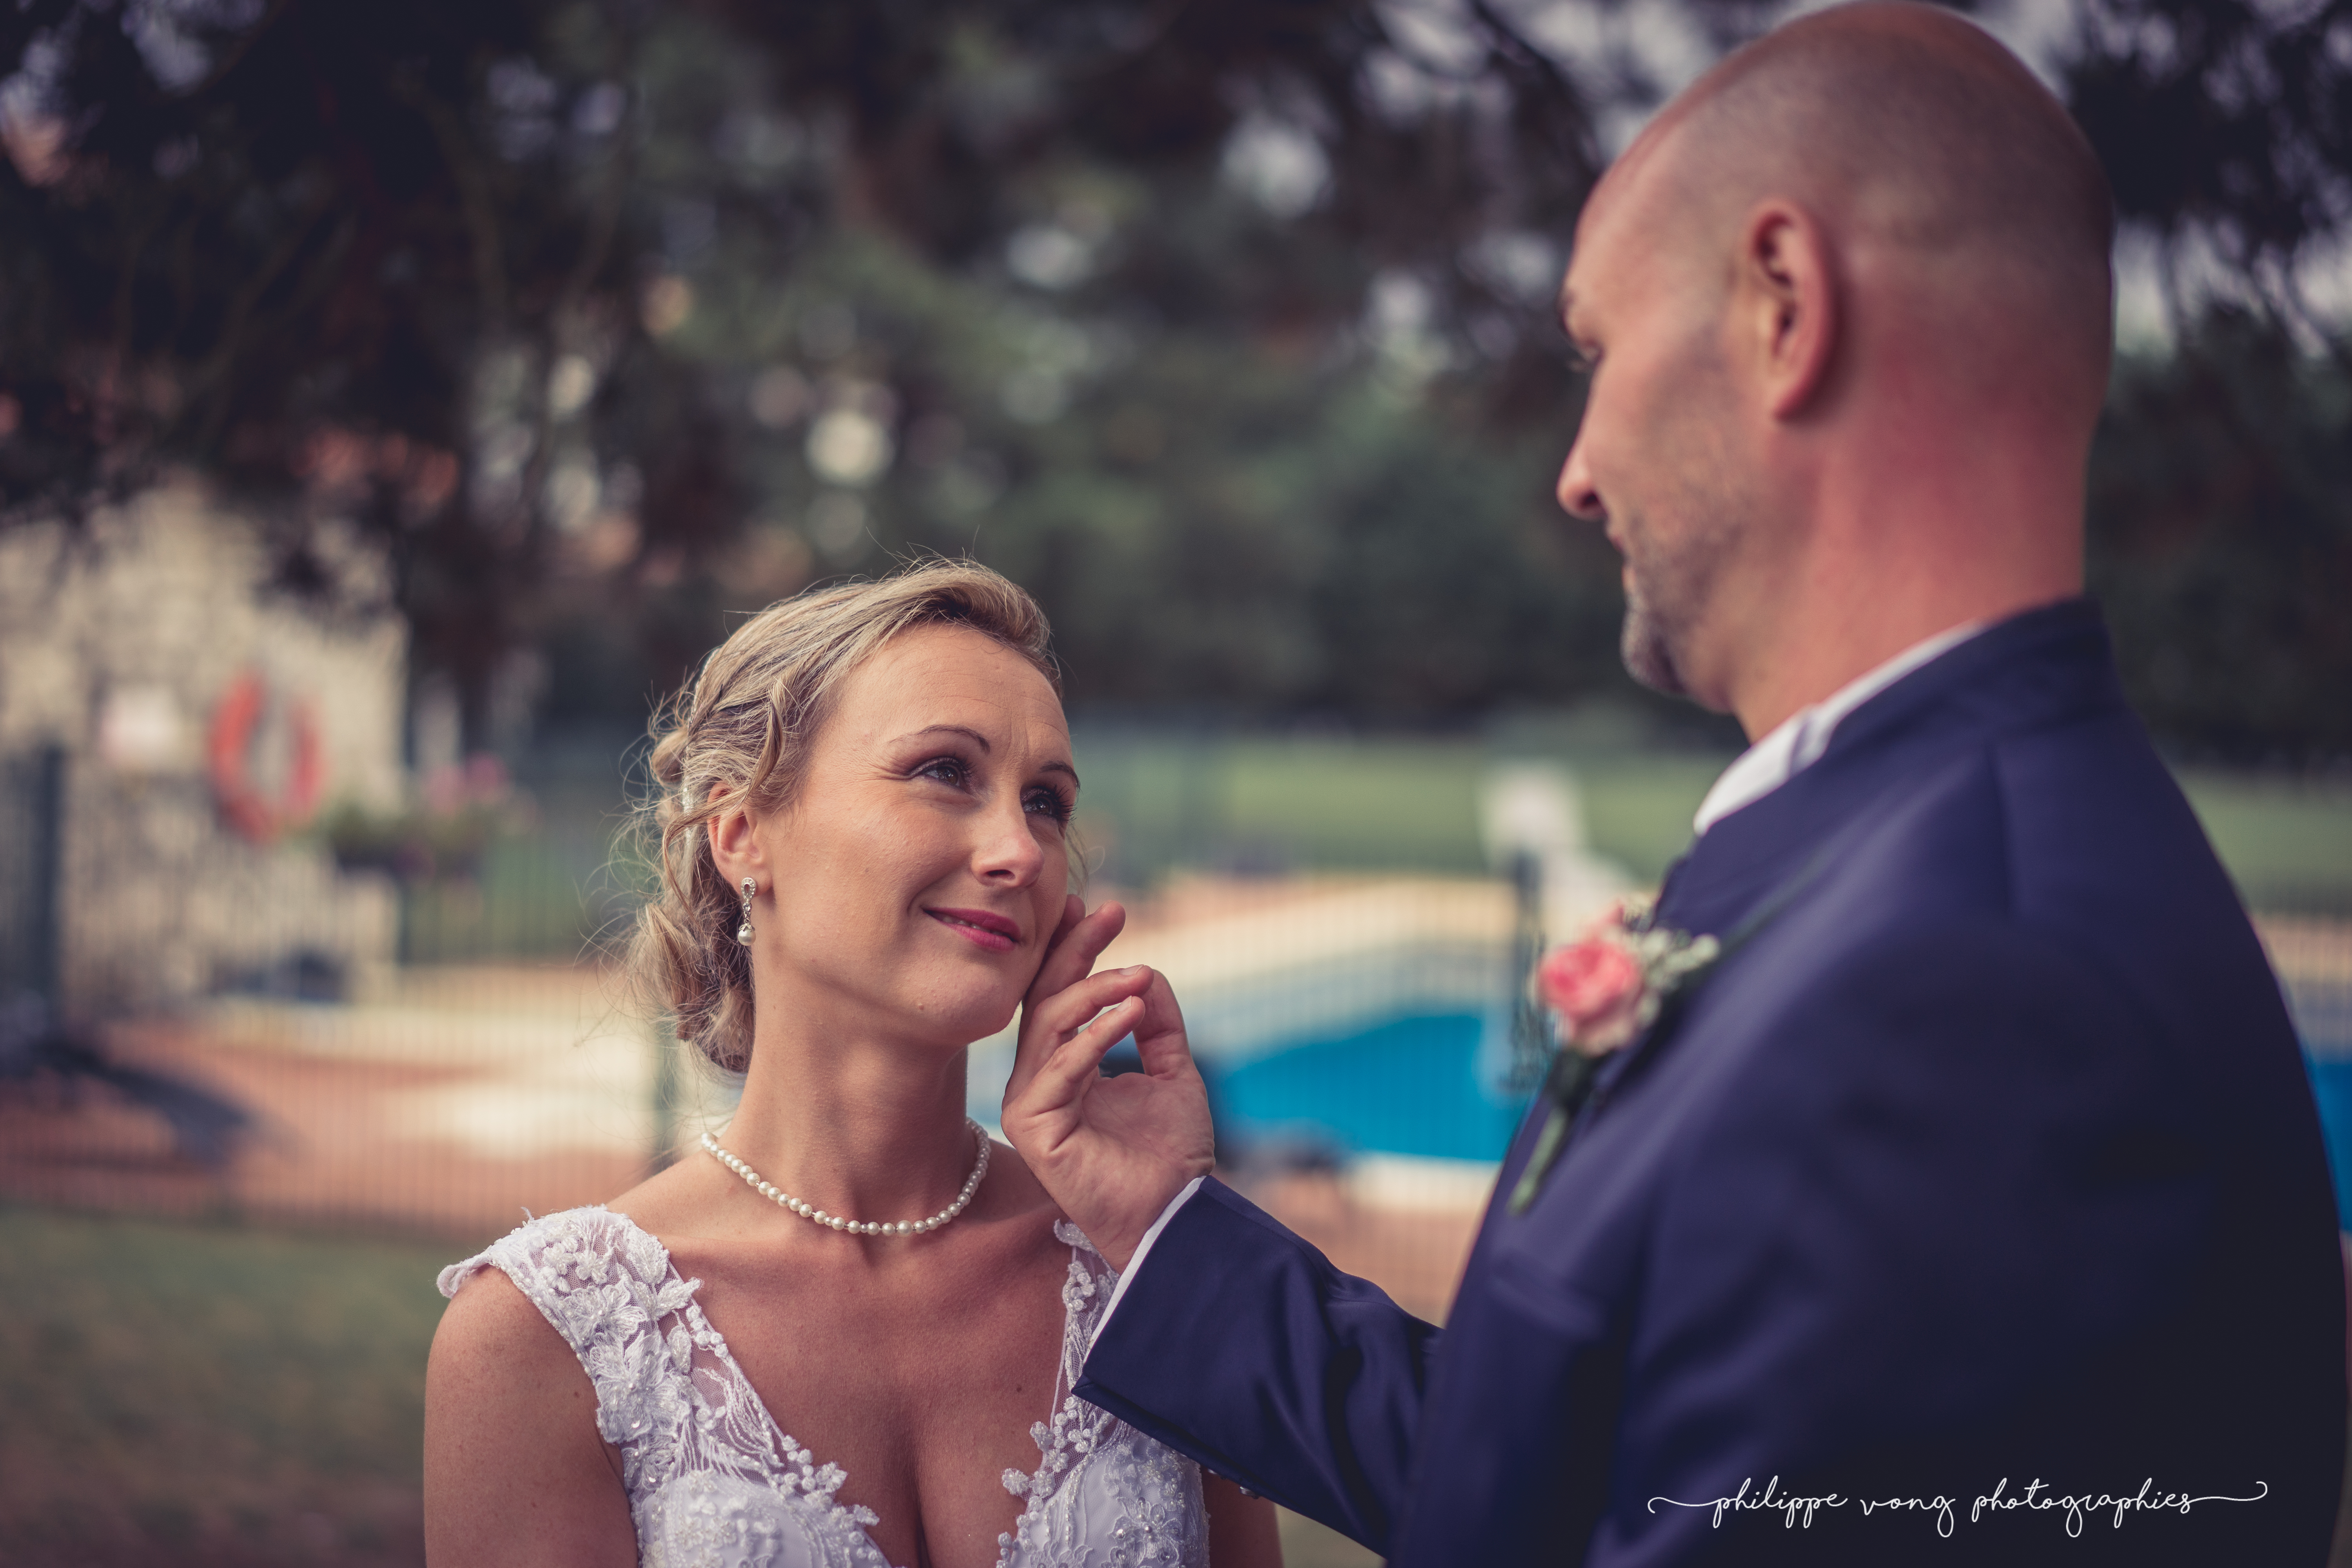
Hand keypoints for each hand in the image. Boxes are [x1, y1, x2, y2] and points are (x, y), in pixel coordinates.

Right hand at [1003, 894, 1213, 1270]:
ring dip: (1094, 990)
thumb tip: (1145, 972)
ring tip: (1137, 975)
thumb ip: (1157, 1023)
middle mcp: (1035, 1081)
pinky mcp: (1031, 1126)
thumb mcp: (1172, 1071)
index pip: (1057, 995)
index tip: (1097, 907)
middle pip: (1044, 998)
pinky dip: (1095, 1035)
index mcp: (1061, 1066)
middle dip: (1074, 950)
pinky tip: (1131, 1013)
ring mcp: (1027, 1103)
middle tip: (1109, 912)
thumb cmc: (1171, 1153)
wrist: (1175, 1214)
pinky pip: (1059, 1067)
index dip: (1071, 949)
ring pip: (1048, 1024)